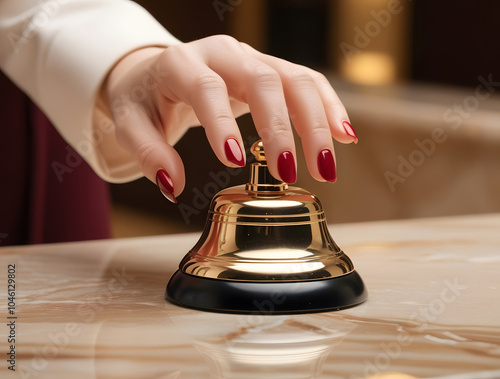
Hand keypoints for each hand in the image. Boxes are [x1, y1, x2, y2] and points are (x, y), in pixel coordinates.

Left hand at [105, 35, 356, 202]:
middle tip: (287, 172)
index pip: (207, 87)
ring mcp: (252, 59)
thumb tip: (173, 184)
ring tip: (326, 166)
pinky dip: (329, 107)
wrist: (161, 72)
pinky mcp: (271, 69)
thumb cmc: (145, 98)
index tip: (236, 160)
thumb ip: (147, 151)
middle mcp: (224, 54)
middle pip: (264, 80)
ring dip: (316, 123)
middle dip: (281, 127)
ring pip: (296, 80)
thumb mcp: (130, 122)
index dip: (222, 122)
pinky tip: (344, 136)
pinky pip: (308, 82)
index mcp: (182, 63)